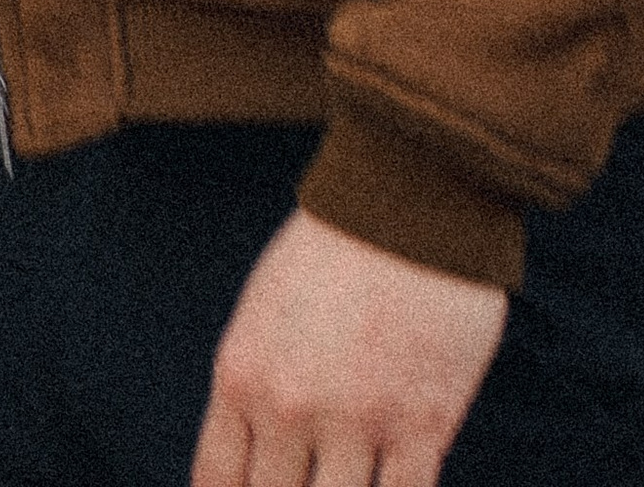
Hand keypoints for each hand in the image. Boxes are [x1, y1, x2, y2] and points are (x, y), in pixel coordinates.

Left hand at [192, 209, 505, 486]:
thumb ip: (253, 385)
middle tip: (310, 478)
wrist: (416, 186)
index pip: (218, 486)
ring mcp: (359, 419)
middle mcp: (290, 407)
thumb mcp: (264, 310)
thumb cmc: (340, 243)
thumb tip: (257, 456)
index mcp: (243, 376)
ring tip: (351, 479)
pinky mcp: (425, 421)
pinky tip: (395, 485)